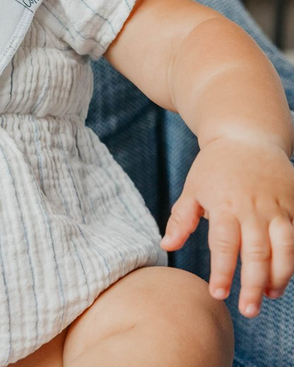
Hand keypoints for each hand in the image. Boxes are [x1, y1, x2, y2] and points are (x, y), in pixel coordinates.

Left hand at [159, 138, 293, 317]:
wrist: (245, 136)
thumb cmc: (213, 167)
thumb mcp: (192, 189)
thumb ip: (181, 219)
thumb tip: (166, 245)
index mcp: (224, 204)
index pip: (224, 245)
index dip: (223, 272)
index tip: (219, 294)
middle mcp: (253, 207)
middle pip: (257, 253)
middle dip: (253, 285)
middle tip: (248, 310)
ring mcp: (278, 206)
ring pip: (285, 249)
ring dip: (280, 276)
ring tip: (270, 296)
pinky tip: (287, 275)